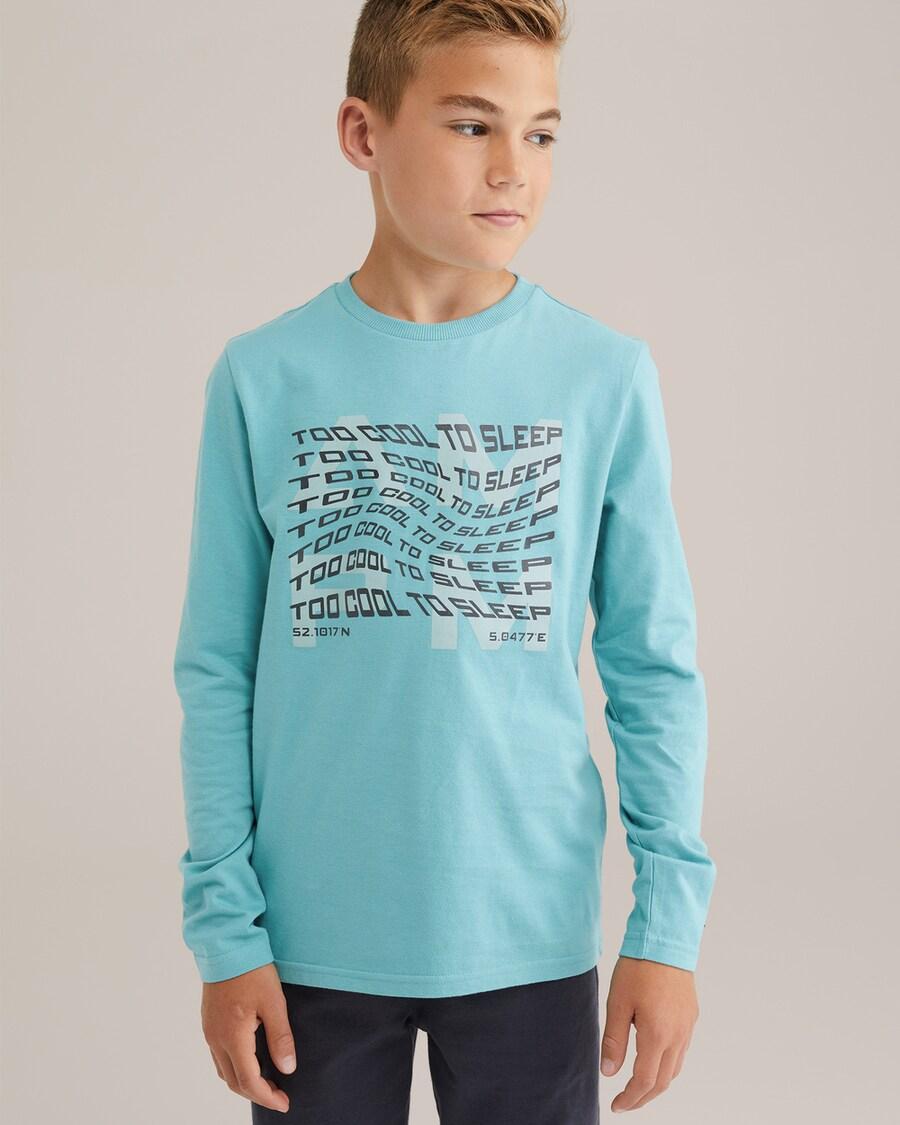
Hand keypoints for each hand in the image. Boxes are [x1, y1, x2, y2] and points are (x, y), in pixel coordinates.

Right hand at [201, 962, 296, 1113]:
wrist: (226, 945)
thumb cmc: (252, 971)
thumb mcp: (273, 1002)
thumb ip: (280, 1037)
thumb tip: (287, 1068)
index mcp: (233, 1037)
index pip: (249, 1081)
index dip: (268, 1096)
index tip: (285, 1102)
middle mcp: (216, 1039)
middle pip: (233, 1082)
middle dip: (256, 1093)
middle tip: (279, 1094)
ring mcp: (209, 1031)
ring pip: (224, 1070)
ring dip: (244, 1082)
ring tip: (267, 1081)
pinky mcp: (208, 1022)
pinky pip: (218, 1056)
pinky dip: (234, 1067)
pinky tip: (250, 1059)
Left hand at [600, 955, 698, 1112]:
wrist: (664, 940)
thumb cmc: (639, 968)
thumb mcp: (618, 1003)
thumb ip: (614, 1040)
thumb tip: (608, 1072)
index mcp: (657, 1035)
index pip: (644, 1081)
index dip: (630, 1098)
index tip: (616, 1105)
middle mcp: (677, 1036)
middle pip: (663, 1082)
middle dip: (643, 1097)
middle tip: (626, 1102)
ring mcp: (687, 1027)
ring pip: (675, 1069)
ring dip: (657, 1083)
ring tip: (638, 1086)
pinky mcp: (691, 1017)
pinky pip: (682, 1051)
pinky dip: (668, 1065)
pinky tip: (654, 1058)